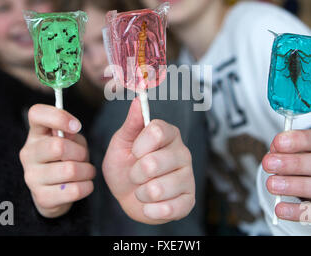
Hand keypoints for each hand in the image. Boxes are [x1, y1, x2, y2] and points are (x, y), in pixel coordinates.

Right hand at [19, 104, 95, 217]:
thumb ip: (71, 133)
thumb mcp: (71, 141)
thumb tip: (70, 131)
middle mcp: (28, 154)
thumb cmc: (66, 158)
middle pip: (58, 147)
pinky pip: (74, 190)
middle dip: (80, 152)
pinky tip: (84, 184)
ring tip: (86, 171)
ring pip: (70, 170)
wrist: (56, 192)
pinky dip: (87, 186)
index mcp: (36, 134)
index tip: (76, 126)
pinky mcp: (42, 197)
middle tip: (83, 157)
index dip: (59, 116)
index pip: (36, 113)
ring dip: (87, 171)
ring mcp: (32, 177)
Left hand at [102, 97, 194, 223]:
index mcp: (168, 134)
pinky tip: (151, 205)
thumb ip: (131, 124)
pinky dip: (151, 210)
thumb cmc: (125, 165)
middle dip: (135, 173)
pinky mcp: (189, 200)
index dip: (140, 145)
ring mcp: (188, 177)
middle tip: (136, 174)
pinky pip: (168, 209)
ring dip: (141, 194)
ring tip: (143, 190)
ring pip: (158, 189)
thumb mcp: (121, 143)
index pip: (158, 131)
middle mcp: (183, 153)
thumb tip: (137, 101)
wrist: (127, 195)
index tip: (134, 152)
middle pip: (153, 163)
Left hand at [262, 129, 310, 224]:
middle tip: (269, 164)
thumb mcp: (298, 154)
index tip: (278, 142)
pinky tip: (281, 209)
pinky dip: (299, 211)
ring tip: (272, 185)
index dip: (300, 140)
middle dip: (296, 163)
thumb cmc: (308, 168)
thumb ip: (286, 151)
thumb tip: (275, 151)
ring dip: (298, 186)